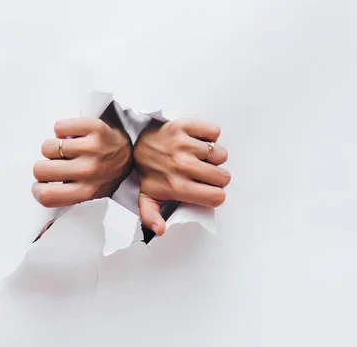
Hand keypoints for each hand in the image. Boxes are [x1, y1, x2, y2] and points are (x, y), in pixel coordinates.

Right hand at [32, 115, 132, 207]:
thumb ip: (69, 196)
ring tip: (67, 149)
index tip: (42, 184)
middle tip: (56, 163)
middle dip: (44, 166)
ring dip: (54, 147)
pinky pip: (59, 127)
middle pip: (41, 169)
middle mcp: (89, 171)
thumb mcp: (92, 193)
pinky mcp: (94, 128)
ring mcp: (92, 148)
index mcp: (86, 191)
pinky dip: (62, 129)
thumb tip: (42, 192)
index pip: (47, 196)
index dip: (38, 190)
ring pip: (48, 147)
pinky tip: (73, 136)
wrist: (131, 152)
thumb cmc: (108, 172)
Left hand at [134, 119, 230, 235]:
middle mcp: (183, 166)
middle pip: (223, 176)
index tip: (208, 190)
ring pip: (221, 154)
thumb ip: (152, 217)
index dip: (215, 195)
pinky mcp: (185, 127)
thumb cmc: (147, 172)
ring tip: (200, 157)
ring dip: (214, 156)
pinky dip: (210, 136)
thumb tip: (161, 230)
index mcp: (177, 186)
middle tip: (204, 174)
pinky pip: (214, 131)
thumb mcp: (147, 198)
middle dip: (217, 177)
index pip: (216, 197)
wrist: (133, 145)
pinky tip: (199, 142)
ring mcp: (184, 145)